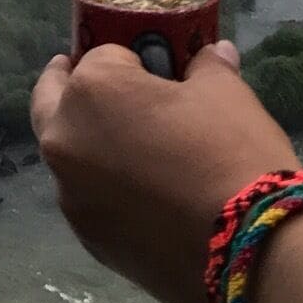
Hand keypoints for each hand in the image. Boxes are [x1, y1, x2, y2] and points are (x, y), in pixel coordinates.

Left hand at [31, 41, 298, 302]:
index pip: (101, 57)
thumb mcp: (227, 95)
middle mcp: (64, 141)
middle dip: (69, 88)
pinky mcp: (87, 239)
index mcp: (91, 91)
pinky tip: (139, 196)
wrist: (249, 251)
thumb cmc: (232, 153)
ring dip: (87, 144)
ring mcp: (70, 195)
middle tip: (89, 83)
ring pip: (68, 156)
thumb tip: (212, 52)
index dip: (130, 60)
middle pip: (54, 102)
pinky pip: (88, 199)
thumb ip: (207, 68)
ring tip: (128, 149)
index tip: (149, 68)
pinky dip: (105, 189)